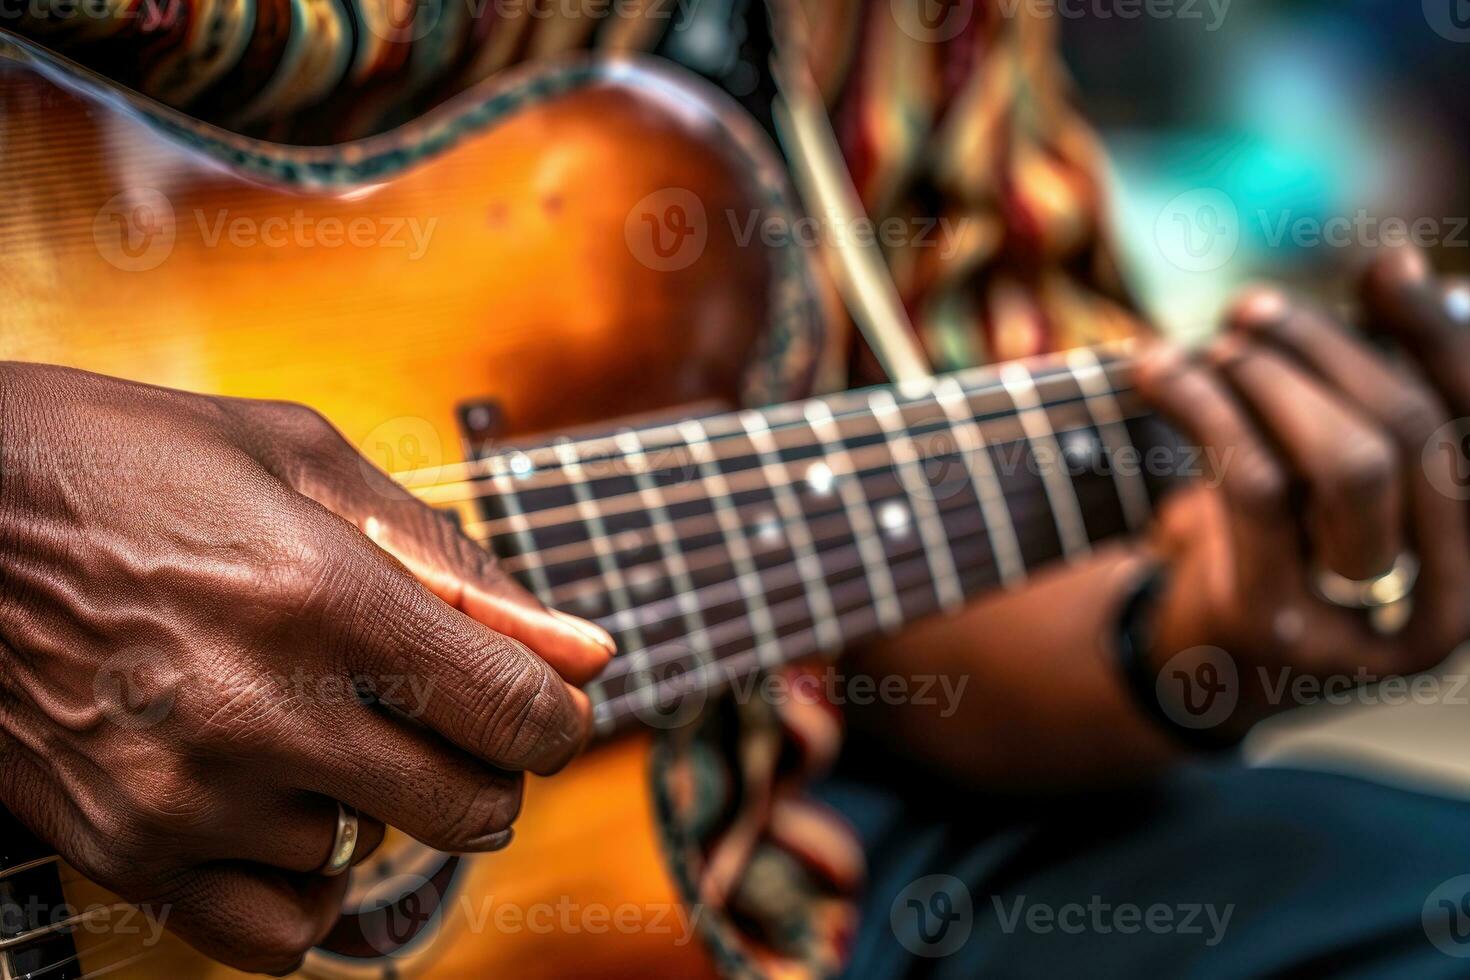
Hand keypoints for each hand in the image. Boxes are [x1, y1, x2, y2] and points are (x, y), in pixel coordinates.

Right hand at [0, 365, 613, 973]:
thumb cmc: (129, 458)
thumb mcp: (302, 461)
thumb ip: (457, 563)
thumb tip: (587, 650)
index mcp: (322, 594)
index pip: (519, 716)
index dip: (555, 713)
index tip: (537, 696)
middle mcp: (260, 709)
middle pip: (471, 808)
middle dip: (483, 761)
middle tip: (433, 707)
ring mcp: (185, 795)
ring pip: (369, 854)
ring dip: (370, 798)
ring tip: (302, 717)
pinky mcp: (121, 848)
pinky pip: (276, 932)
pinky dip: (302, 879)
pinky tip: (281, 806)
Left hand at [1135, 250, 1469, 733]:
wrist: (1193, 663)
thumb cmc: (1282, 547)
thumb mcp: (1334, 472)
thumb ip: (1369, 386)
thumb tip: (1395, 261)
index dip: (1442, 337)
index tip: (1386, 265)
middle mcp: (1454, 605)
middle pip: (1418, 437)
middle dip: (1331, 352)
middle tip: (1253, 308)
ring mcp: (1364, 626)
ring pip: (1348, 464)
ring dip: (1273, 380)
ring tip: (1214, 346)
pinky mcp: (1274, 622)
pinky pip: (1255, 486)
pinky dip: (1207, 408)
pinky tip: (1158, 372)